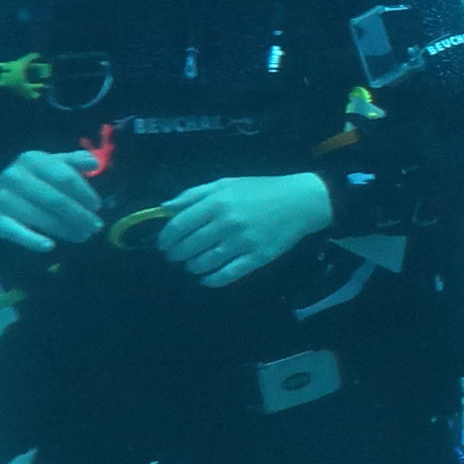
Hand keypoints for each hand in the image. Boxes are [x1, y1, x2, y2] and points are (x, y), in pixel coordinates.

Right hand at [0, 149, 102, 251]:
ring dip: (66, 230)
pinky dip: (33, 240)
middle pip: (56, 200)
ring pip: (42, 217)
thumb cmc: (32, 179)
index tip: (97, 207)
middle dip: (80, 216)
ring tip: (82, 236)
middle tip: (95, 227)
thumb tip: (95, 163)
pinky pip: (16, 232)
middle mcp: (14, 176)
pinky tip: (49, 246)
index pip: (66, 178)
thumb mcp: (51, 164)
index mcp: (32, 160)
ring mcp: (2, 197)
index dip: (85, 194)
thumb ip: (75, 161)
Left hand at [154, 172, 336, 286]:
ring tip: (192, 266)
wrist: (301, 201)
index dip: (165, 238)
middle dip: (177, 255)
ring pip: (205, 262)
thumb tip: (164, 208)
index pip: (179, 225)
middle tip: (176, 257)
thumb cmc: (260, 189)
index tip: (163, 245)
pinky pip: (228, 274)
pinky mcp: (257, 257)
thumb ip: (193, 194)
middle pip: (189, 246)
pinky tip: (206, 279)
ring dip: (193, 267)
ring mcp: (243, 242)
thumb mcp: (225, 183)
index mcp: (217, 202)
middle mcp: (227, 222)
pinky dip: (212, 280)